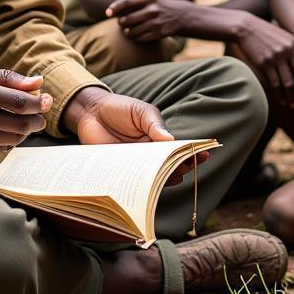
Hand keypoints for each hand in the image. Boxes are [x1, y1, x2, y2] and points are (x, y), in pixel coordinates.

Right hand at [0, 65, 51, 163]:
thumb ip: (8, 78)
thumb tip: (38, 82)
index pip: (20, 102)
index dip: (39, 103)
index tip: (46, 101)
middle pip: (21, 124)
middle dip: (37, 120)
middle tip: (40, 116)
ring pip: (13, 139)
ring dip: (24, 131)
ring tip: (22, 122)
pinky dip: (7, 140)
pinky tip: (1, 131)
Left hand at [62, 86, 205, 185]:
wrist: (90, 112)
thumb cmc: (119, 108)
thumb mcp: (140, 111)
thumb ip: (154, 125)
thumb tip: (171, 141)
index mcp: (158, 139)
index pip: (178, 149)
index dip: (192, 153)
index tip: (203, 155)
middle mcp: (148, 154)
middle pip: (168, 167)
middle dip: (180, 168)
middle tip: (186, 168)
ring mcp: (134, 163)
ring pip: (151, 177)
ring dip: (160, 179)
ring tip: (168, 177)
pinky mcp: (118, 170)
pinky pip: (130, 180)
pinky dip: (138, 184)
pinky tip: (144, 184)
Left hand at [106, 0, 185, 41]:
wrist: (181, 16)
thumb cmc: (161, 4)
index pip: (127, 2)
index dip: (115, 7)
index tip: (107, 13)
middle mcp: (152, 10)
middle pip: (127, 19)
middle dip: (121, 22)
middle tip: (121, 22)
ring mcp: (156, 23)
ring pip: (132, 31)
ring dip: (127, 31)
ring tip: (128, 29)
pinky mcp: (159, 33)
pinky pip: (140, 38)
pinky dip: (136, 37)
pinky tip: (137, 34)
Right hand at [234, 14, 293, 109]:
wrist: (245, 28)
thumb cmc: (265, 33)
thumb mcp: (283, 36)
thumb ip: (293, 49)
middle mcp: (287, 52)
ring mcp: (276, 58)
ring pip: (288, 82)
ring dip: (291, 96)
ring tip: (292, 105)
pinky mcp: (264, 64)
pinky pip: (274, 83)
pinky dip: (279, 94)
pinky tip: (281, 100)